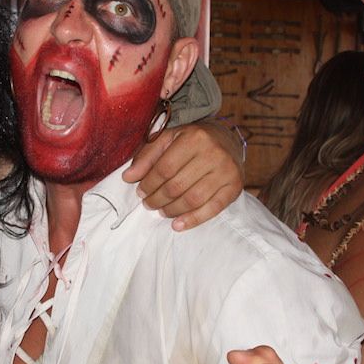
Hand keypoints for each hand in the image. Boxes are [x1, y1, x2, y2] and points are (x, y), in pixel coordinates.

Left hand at [123, 119, 243, 230]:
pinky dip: (193, 220)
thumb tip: (128, 178)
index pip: (165, 168)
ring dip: (172, 210)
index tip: (140, 192)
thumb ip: (146, 157)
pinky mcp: (235, 187)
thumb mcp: (168, 140)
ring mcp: (227, 171)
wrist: (227, 140)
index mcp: (195, 138)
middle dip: (158, 199)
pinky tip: (178, 225)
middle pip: (178, 186)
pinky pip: (213, 209)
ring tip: (161, 211)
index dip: (149, 184)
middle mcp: (214, 153)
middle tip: (149, 204)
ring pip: (193, 199)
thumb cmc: (192, 140)